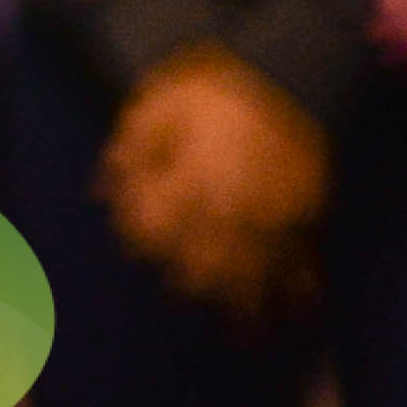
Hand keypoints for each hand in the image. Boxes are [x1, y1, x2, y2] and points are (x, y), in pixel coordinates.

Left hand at [102, 48, 325, 321]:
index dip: (139, 235)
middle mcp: (229, 212)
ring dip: (243, 303)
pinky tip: (300, 315)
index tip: (133, 237)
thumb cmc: (209, 87)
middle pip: (203, 265)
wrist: (282, 72)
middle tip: (180, 290)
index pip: (153, 231)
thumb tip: (100, 193)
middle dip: (188, 280)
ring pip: (253, 273)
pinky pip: (304, 260)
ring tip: (240, 334)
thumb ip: (127, 154)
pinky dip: (300, 289)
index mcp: (188, 185)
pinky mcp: (306, 213)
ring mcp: (272, 216)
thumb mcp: (152, 107)